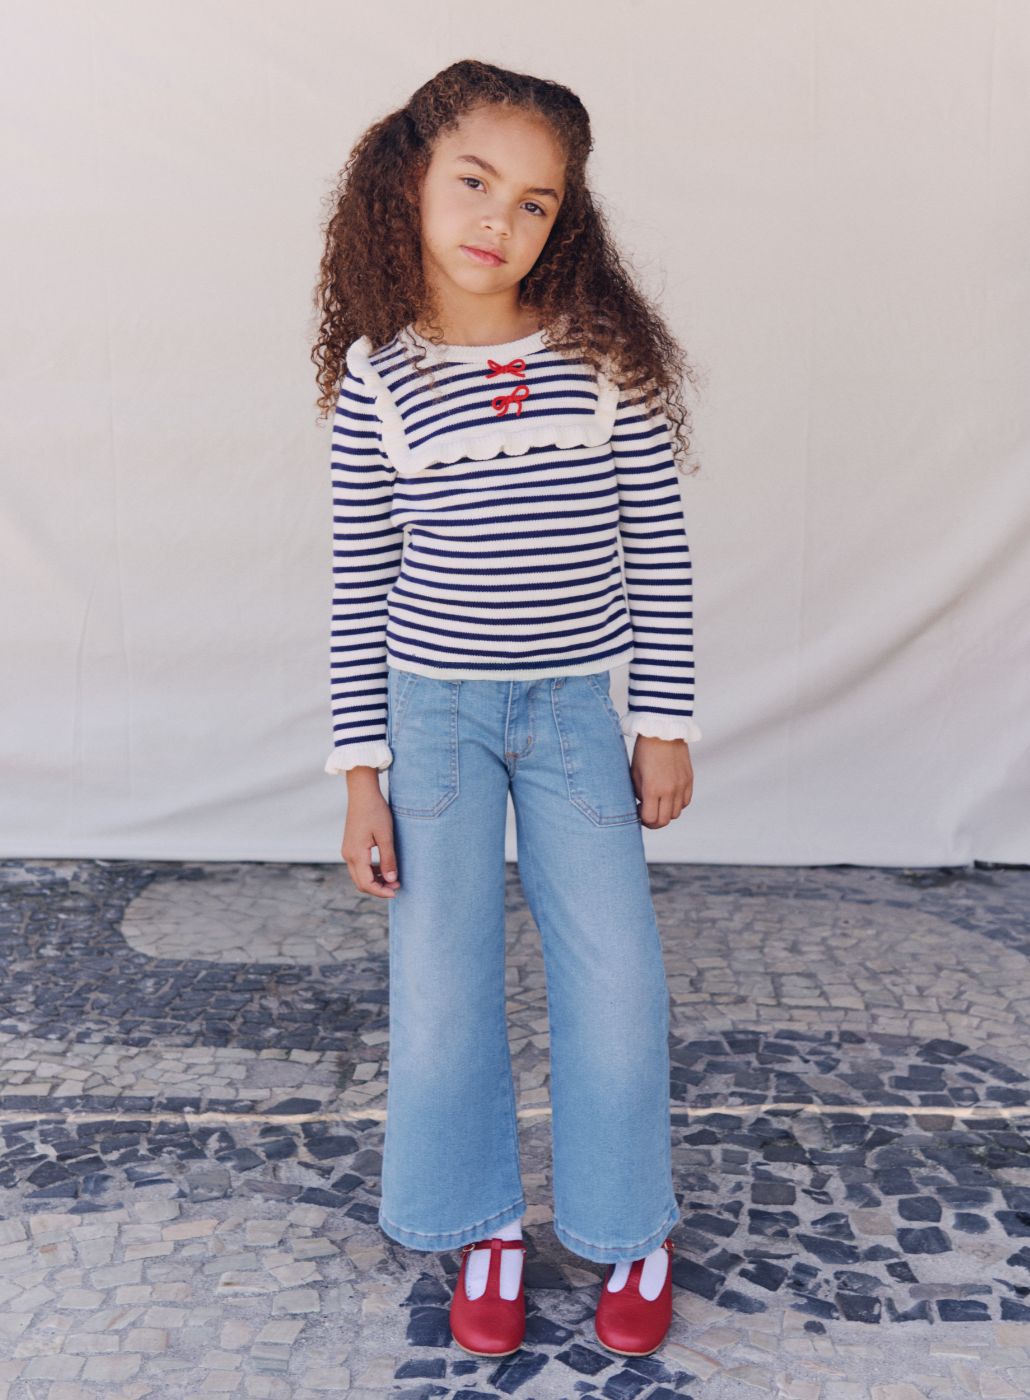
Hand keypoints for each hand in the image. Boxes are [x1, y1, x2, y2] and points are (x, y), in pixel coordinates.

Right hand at [341, 769, 400, 897]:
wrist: (362, 794)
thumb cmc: (375, 811)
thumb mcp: (385, 836)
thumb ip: (388, 859)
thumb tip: (391, 880)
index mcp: (356, 854)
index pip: (366, 883)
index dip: (381, 891)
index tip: (396, 891)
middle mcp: (348, 855)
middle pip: (361, 883)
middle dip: (378, 888)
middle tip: (396, 886)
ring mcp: (347, 851)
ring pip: (359, 876)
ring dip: (375, 880)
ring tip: (393, 878)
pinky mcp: (350, 846)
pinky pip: (359, 866)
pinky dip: (371, 872)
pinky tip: (384, 868)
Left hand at [629, 736, 693, 829]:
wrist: (663, 731)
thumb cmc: (645, 751)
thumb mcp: (635, 774)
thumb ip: (639, 794)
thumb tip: (643, 806)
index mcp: (652, 789)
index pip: (650, 818)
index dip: (642, 820)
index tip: (638, 812)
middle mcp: (669, 790)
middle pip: (665, 821)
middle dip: (654, 822)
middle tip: (647, 814)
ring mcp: (681, 786)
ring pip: (677, 813)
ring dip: (666, 812)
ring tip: (658, 803)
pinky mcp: (689, 780)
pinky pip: (686, 802)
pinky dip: (677, 804)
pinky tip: (669, 796)